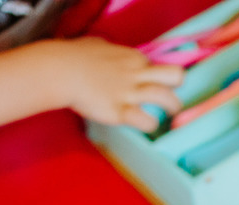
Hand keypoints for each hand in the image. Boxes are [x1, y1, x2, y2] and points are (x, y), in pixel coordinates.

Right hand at [52, 38, 182, 130]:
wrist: (61, 70)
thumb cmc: (75, 55)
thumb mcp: (99, 45)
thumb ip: (111, 51)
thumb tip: (108, 51)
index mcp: (134, 58)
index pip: (157, 67)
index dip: (157, 78)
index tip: (151, 87)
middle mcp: (137, 73)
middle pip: (175, 76)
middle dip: (178, 89)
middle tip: (171, 101)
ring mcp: (130, 92)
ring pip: (167, 98)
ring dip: (172, 109)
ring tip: (168, 117)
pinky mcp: (119, 111)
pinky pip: (146, 120)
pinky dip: (149, 125)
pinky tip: (145, 125)